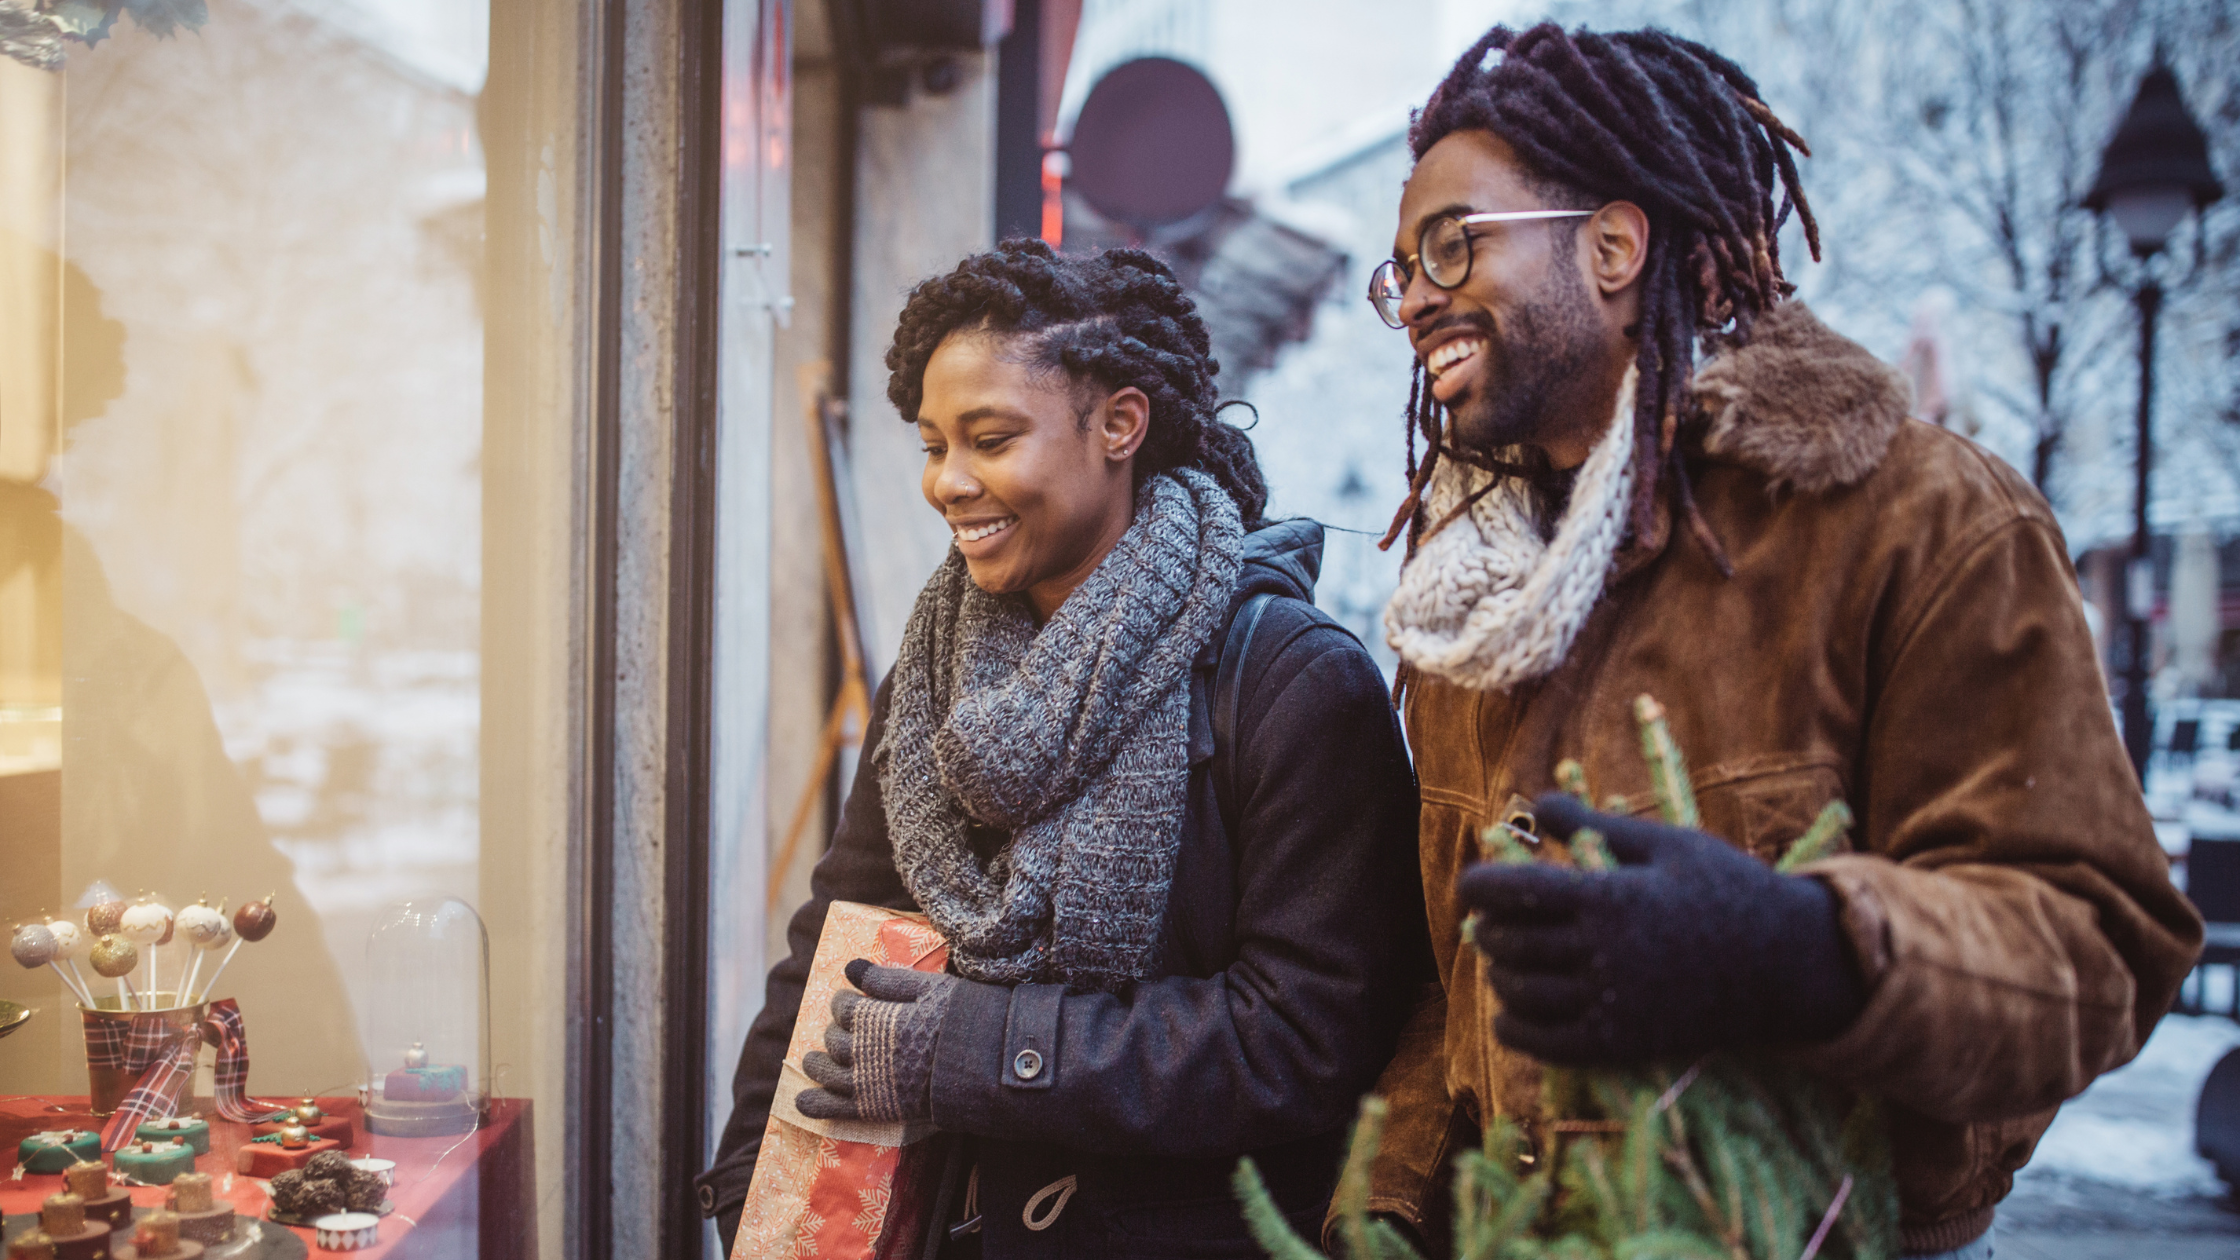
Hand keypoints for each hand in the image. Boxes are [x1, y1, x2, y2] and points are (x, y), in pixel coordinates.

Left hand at [796, 959, 956, 1122]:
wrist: (985, 1066)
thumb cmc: (961, 1020)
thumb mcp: (928, 988)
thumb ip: (886, 978)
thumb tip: (849, 967)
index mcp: (875, 1018)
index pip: (844, 1008)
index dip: (844, 1003)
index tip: (850, 1001)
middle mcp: (864, 1051)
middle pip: (834, 1039)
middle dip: (834, 1032)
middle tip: (841, 1030)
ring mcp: (868, 1083)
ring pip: (828, 1072)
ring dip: (816, 1064)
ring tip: (813, 1060)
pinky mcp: (875, 1109)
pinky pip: (836, 1109)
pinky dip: (815, 1105)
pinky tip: (802, 1102)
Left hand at [1457, 794, 1865, 1064]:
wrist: (1787, 963)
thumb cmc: (1727, 889)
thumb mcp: (1667, 843)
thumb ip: (1595, 825)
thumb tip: (1535, 803)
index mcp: (1609, 897)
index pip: (1511, 893)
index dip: (1477, 887)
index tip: (1471, 884)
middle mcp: (1604, 954)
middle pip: (1508, 942)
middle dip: (1488, 928)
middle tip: (1491, 919)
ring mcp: (1612, 1004)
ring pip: (1519, 993)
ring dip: (1499, 974)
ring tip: (1505, 957)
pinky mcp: (1622, 1045)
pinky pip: (1546, 1044)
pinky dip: (1514, 1029)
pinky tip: (1509, 1012)